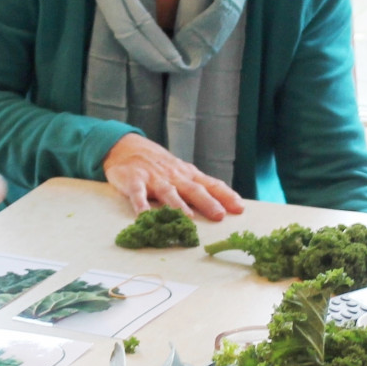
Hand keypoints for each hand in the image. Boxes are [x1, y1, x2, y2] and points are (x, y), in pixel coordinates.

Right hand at [102, 133, 243, 220]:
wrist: (126, 147)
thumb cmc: (159, 165)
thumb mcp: (181, 172)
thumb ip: (198, 187)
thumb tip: (223, 206)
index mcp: (188, 175)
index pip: (211, 184)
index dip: (226, 196)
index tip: (240, 208)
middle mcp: (174, 176)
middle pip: (193, 189)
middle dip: (207, 202)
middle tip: (219, 215)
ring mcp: (154, 179)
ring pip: (168, 192)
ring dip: (178, 205)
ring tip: (188, 218)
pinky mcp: (133, 181)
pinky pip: (137, 194)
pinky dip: (140, 205)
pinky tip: (144, 216)